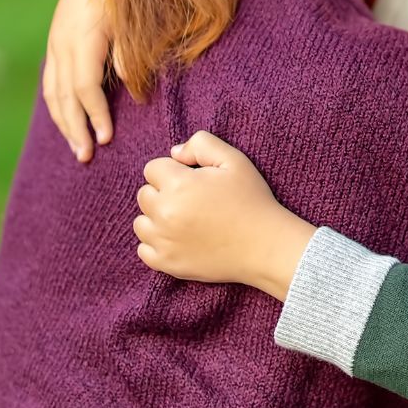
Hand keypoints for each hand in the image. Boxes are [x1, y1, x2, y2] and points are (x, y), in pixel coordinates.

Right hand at [42, 0, 118, 162]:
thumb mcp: (132, 15)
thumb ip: (129, 50)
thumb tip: (128, 85)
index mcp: (83, 38)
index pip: (85, 88)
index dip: (95, 115)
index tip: (106, 139)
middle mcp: (63, 43)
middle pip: (65, 96)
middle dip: (75, 129)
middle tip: (86, 157)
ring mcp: (56, 43)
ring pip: (54, 91)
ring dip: (64, 122)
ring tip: (76, 147)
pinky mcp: (56, 41)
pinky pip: (53, 80)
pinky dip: (59, 104)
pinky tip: (67, 119)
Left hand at [133, 131, 315, 299]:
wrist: (266, 246)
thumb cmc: (252, 200)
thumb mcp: (234, 160)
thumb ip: (201, 144)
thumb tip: (174, 153)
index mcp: (178, 185)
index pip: (152, 168)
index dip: (174, 171)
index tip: (195, 181)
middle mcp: (165, 213)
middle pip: (144, 194)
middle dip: (163, 193)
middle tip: (194, 200)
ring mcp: (163, 241)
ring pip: (141, 222)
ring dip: (157, 218)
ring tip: (186, 220)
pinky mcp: (167, 263)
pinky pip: (143, 249)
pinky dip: (156, 243)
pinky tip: (179, 239)